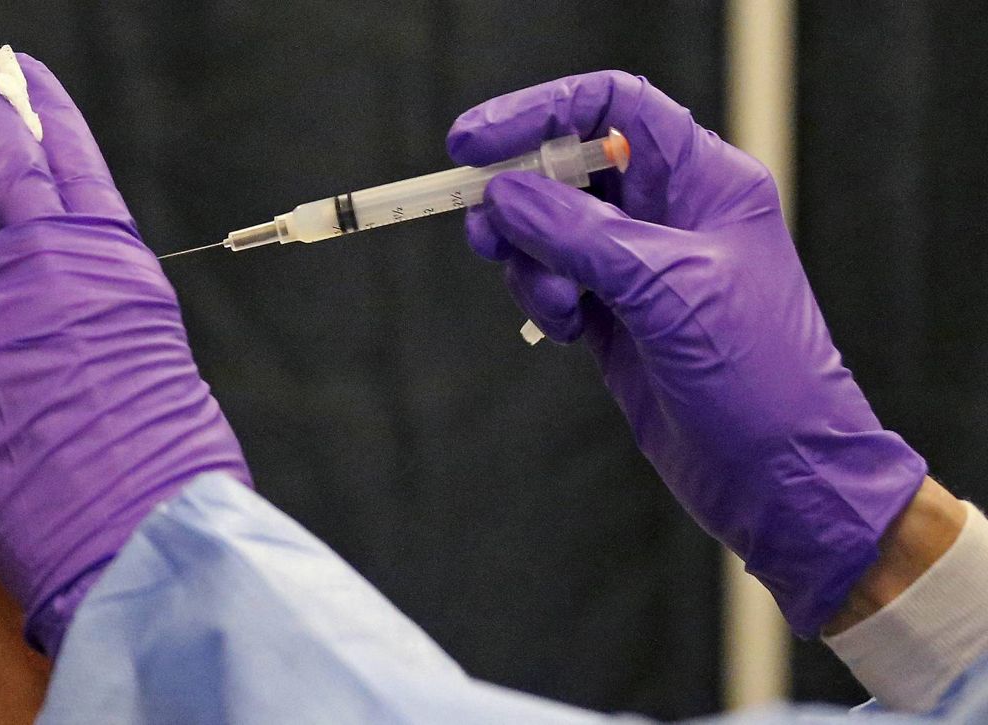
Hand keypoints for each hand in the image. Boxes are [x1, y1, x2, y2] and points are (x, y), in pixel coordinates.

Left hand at [0, 54, 249, 655]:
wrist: (138, 532)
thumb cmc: (172, 465)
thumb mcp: (164, 364)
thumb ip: (115, 318)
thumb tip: (80, 308)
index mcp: (122, 265)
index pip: (78, 164)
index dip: (47, 113)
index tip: (27, 79)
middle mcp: (57, 264)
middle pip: (13, 165)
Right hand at [448, 70, 926, 636]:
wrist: (781, 480)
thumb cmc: (757, 378)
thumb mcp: (667, 291)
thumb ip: (581, 234)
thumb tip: (505, 192)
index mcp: (705, 182)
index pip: (614, 107)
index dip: (541, 111)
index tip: (474, 141)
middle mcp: (671, 214)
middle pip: (569, 167)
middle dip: (519, 195)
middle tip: (484, 230)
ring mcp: (640, 268)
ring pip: (550, 229)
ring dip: (530, 259)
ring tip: (556, 306)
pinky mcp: (617, 317)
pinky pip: (553, 281)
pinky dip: (541, 297)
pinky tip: (566, 332)